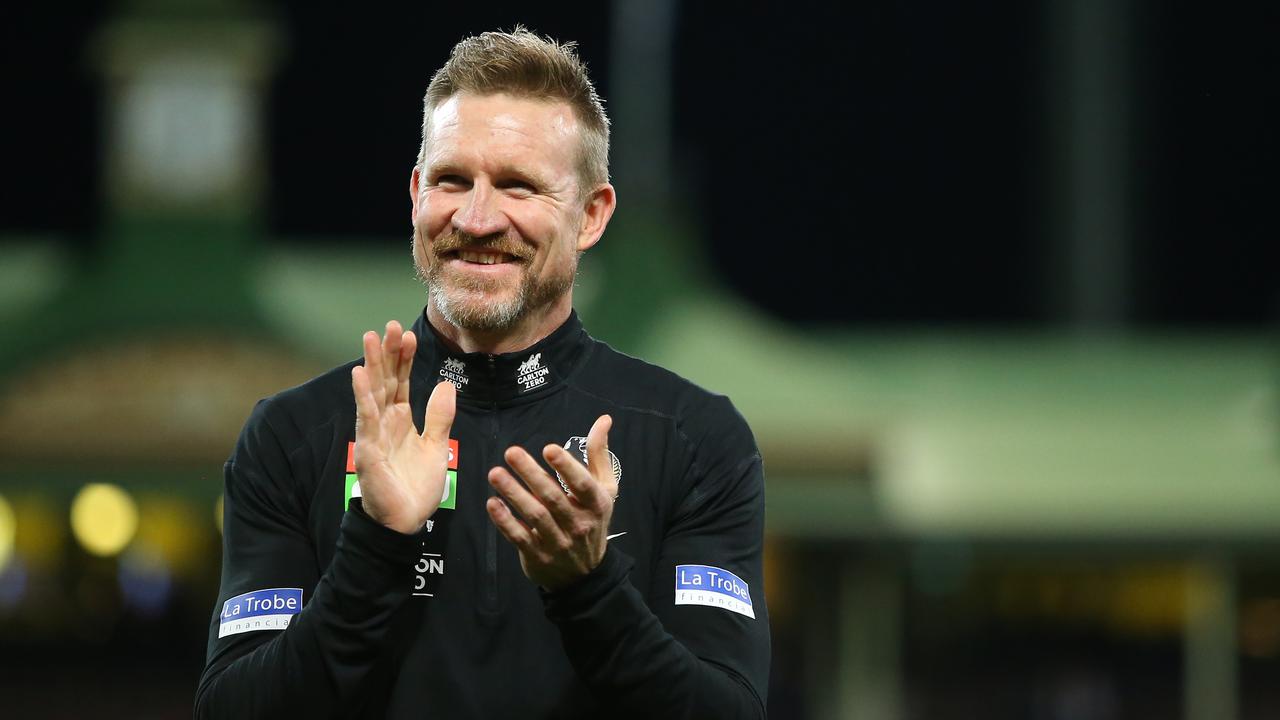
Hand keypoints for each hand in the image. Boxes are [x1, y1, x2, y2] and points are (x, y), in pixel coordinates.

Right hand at [351, 320, 455, 533]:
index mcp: (402, 420)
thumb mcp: (436, 446)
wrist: (405, 522)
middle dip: (387, 353)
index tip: (407, 334)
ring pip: (373, 392)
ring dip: (372, 365)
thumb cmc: (416, 486)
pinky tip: (360, 374)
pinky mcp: (368, 449)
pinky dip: (363, 396)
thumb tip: (446, 384)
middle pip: (386, 380)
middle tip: (388, 325)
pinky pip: (366, 418)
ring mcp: (374, 433)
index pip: (402, 381)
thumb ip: (440, 416)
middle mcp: (385, 422)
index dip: (404, 359)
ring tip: (370, 337)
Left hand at [486, 415, 616, 590]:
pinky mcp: (538, 556)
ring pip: (534, 516)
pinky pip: (519, 537)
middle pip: (553, 497)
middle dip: (531, 474)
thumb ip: (599, 454)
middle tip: (511, 452)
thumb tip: (604, 420)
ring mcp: (558, 542)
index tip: (549, 448)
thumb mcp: (604, 489)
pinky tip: (492, 503)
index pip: (582, 484)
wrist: (585, 575)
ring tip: (495, 473)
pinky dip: (505, 521)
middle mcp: (578, 524)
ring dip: (513, 494)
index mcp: (596, 505)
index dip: (567, 467)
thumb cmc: (592, 521)